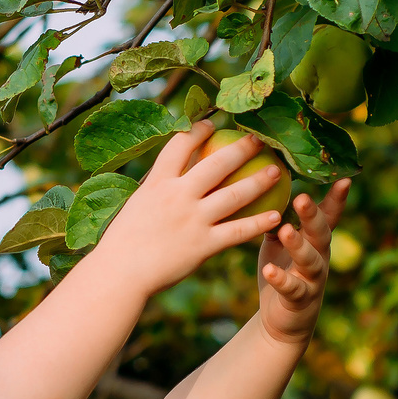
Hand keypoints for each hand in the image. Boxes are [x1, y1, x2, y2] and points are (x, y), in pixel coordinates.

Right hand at [87, 123, 289, 298]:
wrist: (120, 274)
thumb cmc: (123, 242)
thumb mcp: (137, 205)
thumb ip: (156, 190)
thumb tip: (170, 176)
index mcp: (157, 182)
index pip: (180, 145)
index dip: (199, 130)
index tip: (212, 124)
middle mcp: (178, 195)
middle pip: (218, 163)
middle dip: (243, 147)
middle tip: (260, 139)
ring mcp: (193, 219)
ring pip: (235, 194)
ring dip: (260, 181)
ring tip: (277, 172)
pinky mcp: (204, 245)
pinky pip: (238, 231)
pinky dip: (259, 223)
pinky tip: (275, 217)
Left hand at [256, 179, 348, 343]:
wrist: (282, 319)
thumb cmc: (282, 271)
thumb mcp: (278, 243)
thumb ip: (277, 219)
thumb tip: (264, 184)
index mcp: (315, 241)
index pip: (329, 216)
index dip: (337, 199)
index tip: (345, 178)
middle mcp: (319, 258)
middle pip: (321, 233)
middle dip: (313, 216)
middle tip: (302, 198)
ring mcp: (312, 280)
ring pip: (310, 260)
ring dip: (298, 245)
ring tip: (285, 231)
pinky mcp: (300, 300)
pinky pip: (292, 288)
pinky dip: (281, 279)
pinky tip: (269, 269)